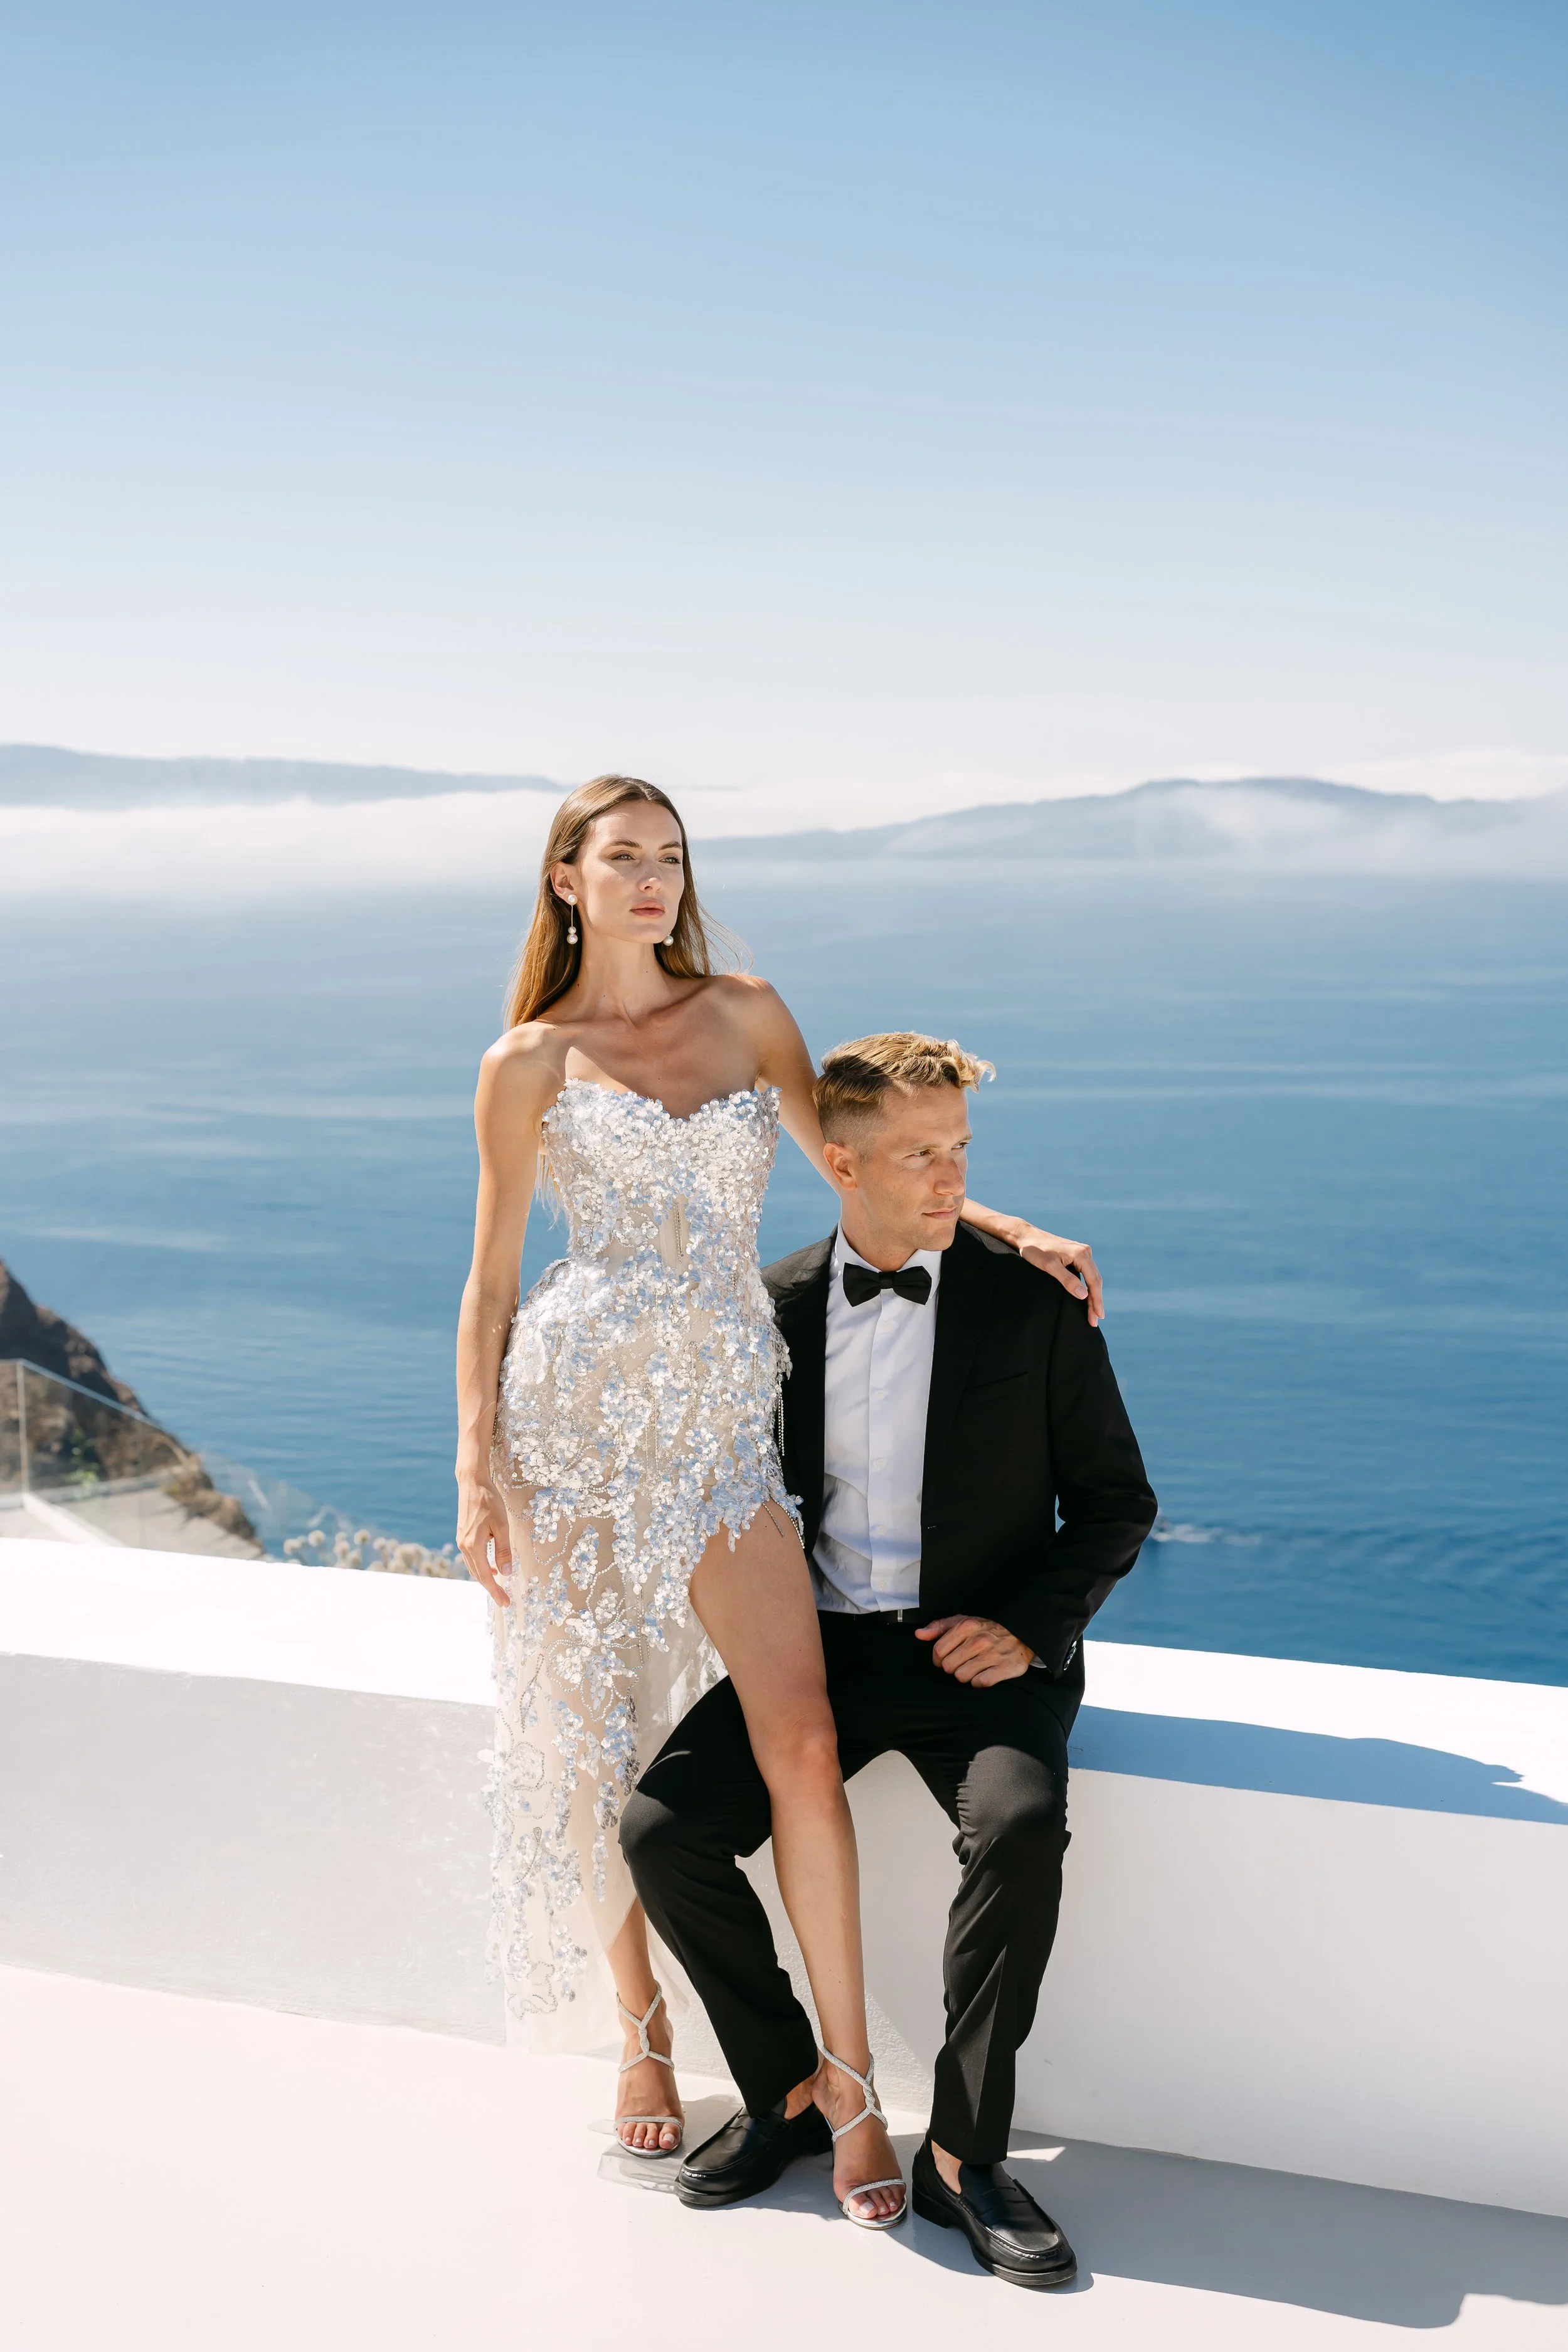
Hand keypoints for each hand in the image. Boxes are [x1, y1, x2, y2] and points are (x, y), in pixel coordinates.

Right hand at [456, 1470, 513, 1603]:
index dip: (495, 1591)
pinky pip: (473, 1558)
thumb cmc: (489, 1501)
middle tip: (505, 1601)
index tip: (505, 1604)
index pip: (485, 1576)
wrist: (472, 1483)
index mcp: (473, 1545)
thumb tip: (505, 1573)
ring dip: (486, 1578)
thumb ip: (503, 1550)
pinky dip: (482, 1566)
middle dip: (491, 1588)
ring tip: (499, 1587)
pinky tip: (492, 1567)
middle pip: (478, 1574)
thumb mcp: (502, 1525)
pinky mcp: (463, 1536)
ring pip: (474, 1567)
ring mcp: (462, 1541)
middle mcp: (464, 1546)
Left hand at [916, 1614, 1034, 1684]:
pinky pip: (980, 1683)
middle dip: (953, 1667)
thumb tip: (919, 1634)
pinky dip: (979, 1682)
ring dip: (966, 1675)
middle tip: (963, 1662)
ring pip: (962, 1677)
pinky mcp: (1006, 1668)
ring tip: (974, 1667)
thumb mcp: (964, 1621)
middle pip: (949, 1666)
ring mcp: (993, 1654)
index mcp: (967, 1626)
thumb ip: (939, 1627)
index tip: (945, 1658)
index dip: (938, 1659)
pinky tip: (984, 1674)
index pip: (938, 1651)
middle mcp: (979, 1640)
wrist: (1022, 1635)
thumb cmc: (988, 1629)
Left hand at [1016, 1225, 1102, 1326]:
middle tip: (1095, 1320)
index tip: (1097, 1316)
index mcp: (1081, 1254)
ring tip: (1093, 1312)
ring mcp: (1082, 1252)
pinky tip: (1087, 1296)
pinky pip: (1086, 1273)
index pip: (1093, 1281)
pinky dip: (1088, 1286)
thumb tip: (1084, 1295)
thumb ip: (1067, 1280)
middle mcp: (1085, 1252)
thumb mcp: (1049, 1266)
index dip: (1096, 1300)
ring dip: (1093, 1295)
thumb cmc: (1036, 1250)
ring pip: (1092, 1277)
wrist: (1027, 1237)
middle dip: (1096, 1301)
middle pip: (1095, 1280)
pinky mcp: (1077, 1255)